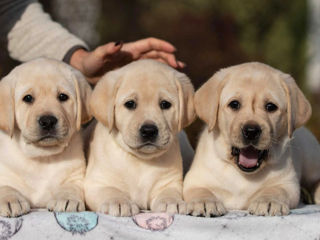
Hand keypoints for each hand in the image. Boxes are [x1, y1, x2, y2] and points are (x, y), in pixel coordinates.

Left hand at [70, 37, 184, 83]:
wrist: (87, 72)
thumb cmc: (91, 63)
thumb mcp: (98, 56)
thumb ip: (106, 50)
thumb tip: (118, 44)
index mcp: (129, 50)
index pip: (149, 44)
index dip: (162, 46)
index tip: (174, 50)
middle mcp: (135, 56)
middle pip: (156, 54)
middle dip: (169, 58)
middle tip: (179, 65)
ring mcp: (135, 65)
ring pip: (156, 63)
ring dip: (167, 66)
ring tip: (180, 71)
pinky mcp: (134, 75)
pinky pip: (149, 73)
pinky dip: (159, 75)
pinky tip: (167, 81)